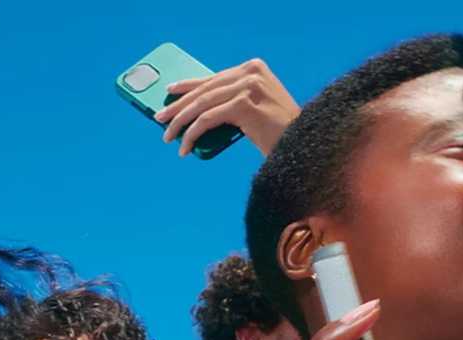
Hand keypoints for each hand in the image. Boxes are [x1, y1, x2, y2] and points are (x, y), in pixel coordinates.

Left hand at [155, 58, 298, 155]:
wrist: (301, 143)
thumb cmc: (277, 131)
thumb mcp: (254, 107)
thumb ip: (231, 100)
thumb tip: (195, 108)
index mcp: (254, 68)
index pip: (213, 77)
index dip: (188, 86)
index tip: (170, 92)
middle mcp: (251, 72)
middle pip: (204, 91)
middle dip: (178, 107)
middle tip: (160, 119)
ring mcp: (248, 87)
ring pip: (201, 105)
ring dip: (180, 123)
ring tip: (168, 137)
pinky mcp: (243, 104)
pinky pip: (207, 120)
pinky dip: (191, 134)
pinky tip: (184, 148)